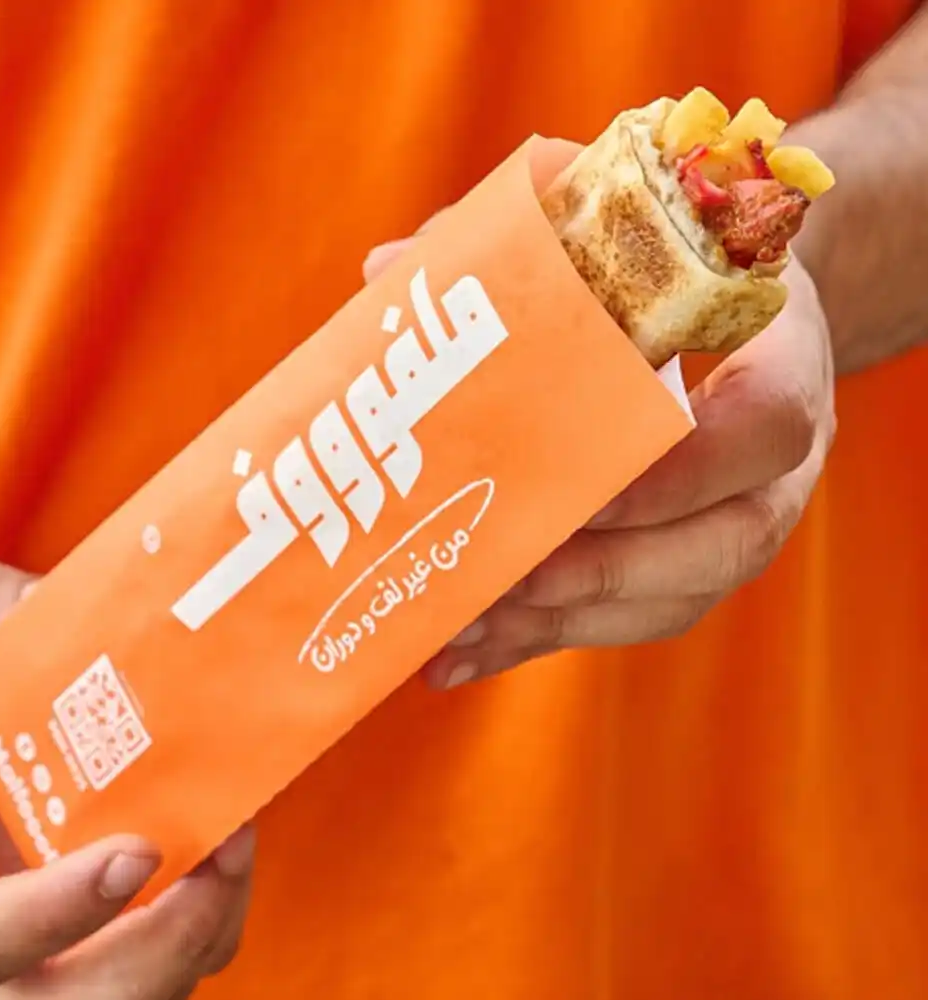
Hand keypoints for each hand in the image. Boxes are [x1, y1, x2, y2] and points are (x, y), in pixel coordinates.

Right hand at [0, 557, 255, 998]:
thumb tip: (46, 620)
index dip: (50, 915)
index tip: (133, 854)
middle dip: (161, 948)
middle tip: (223, 856)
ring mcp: (63, 930)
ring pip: (144, 985)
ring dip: (205, 927)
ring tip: (238, 843)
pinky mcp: (120, 911)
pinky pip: (180, 944)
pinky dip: (215, 908)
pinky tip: (231, 834)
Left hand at [364, 243, 835, 688]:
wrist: (745, 327)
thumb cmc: (682, 276)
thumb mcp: (639, 232)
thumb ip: (525, 243)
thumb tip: (384, 271)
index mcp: (782, 365)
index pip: (765, 428)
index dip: (682, 475)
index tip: (589, 495)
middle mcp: (775, 468)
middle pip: (723, 545)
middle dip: (608, 573)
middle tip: (506, 579)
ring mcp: (735, 527)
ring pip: (670, 601)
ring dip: (561, 623)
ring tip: (460, 628)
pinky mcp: (687, 570)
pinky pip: (625, 621)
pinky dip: (540, 640)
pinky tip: (459, 657)